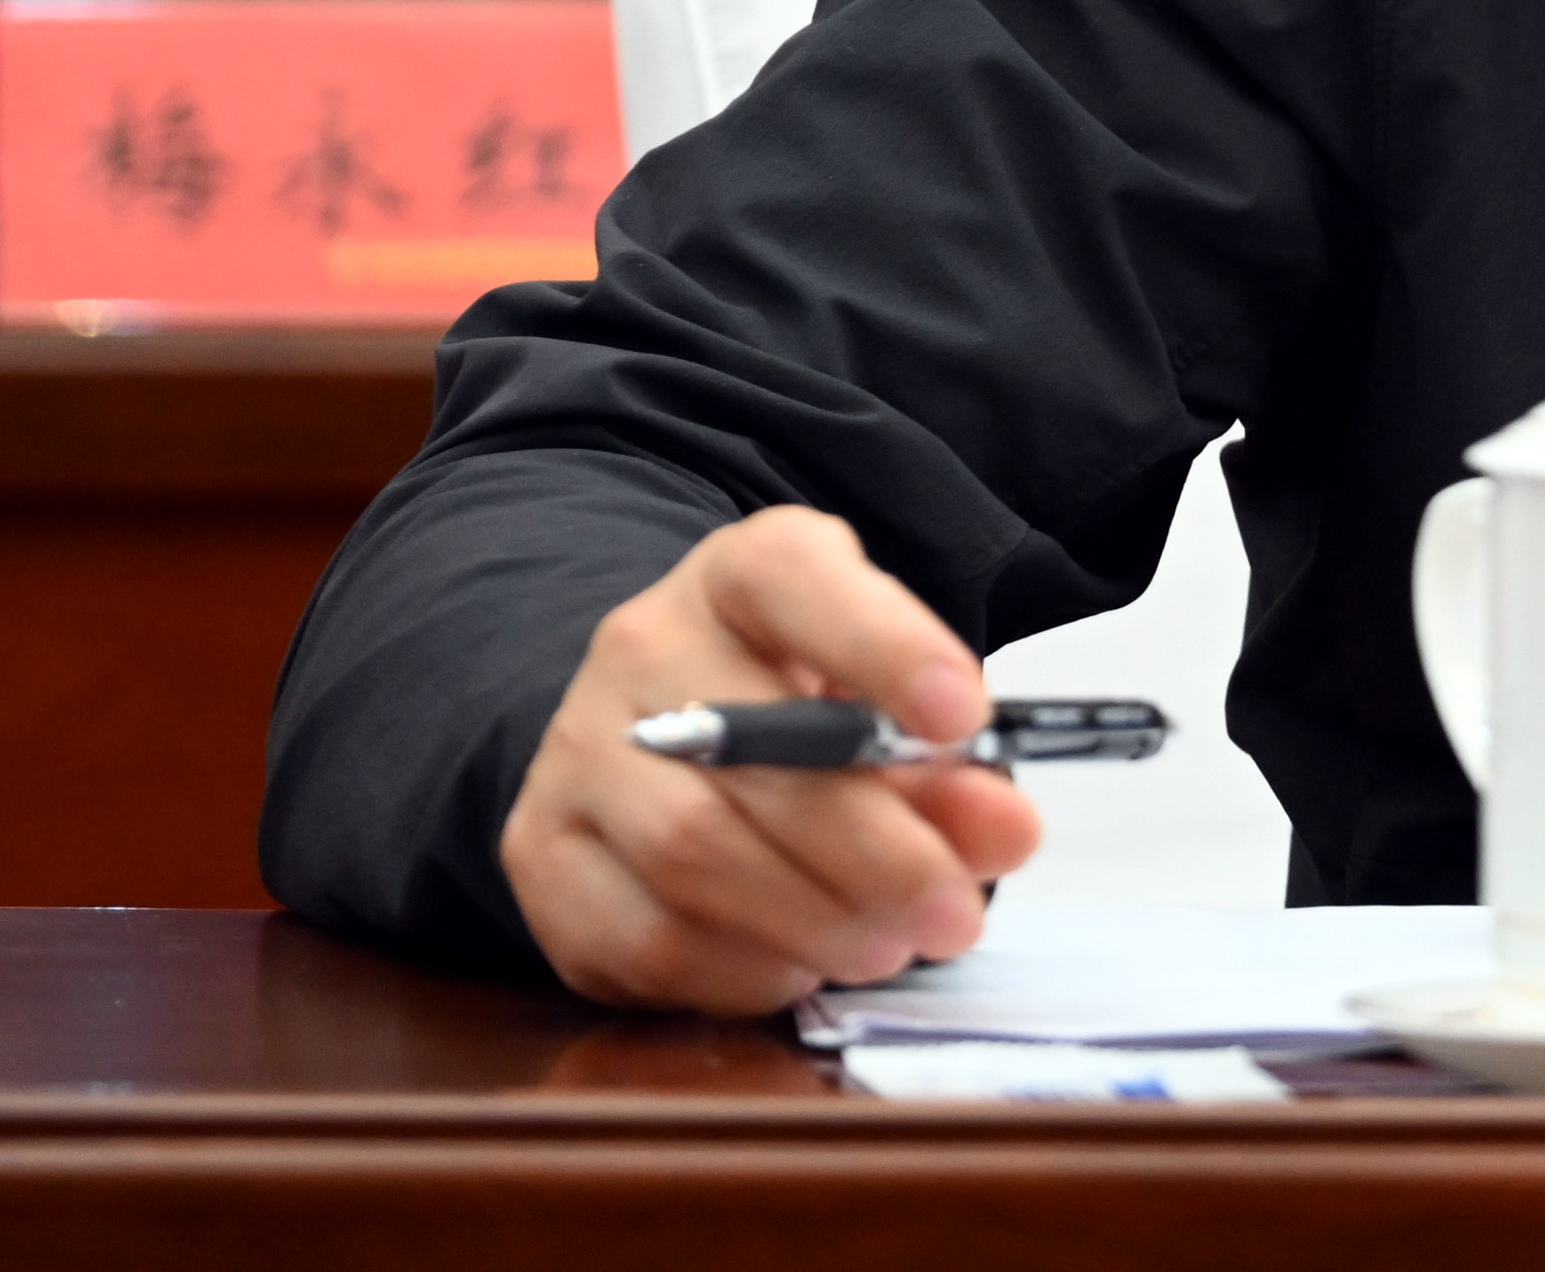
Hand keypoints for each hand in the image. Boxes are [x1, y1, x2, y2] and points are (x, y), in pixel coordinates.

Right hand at [497, 507, 1042, 1013]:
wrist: (663, 730)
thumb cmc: (802, 711)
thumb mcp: (888, 709)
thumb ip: (954, 772)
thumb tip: (1004, 834)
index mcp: (740, 575)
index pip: (796, 578)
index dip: (884, 645)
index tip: (964, 718)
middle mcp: (642, 646)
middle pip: (754, 751)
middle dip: (876, 850)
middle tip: (953, 912)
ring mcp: (576, 749)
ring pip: (693, 852)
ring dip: (813, 919)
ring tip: (890, 946)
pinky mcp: (540, 855)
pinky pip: (641, 937)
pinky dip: (740, 968)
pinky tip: (800, 966)